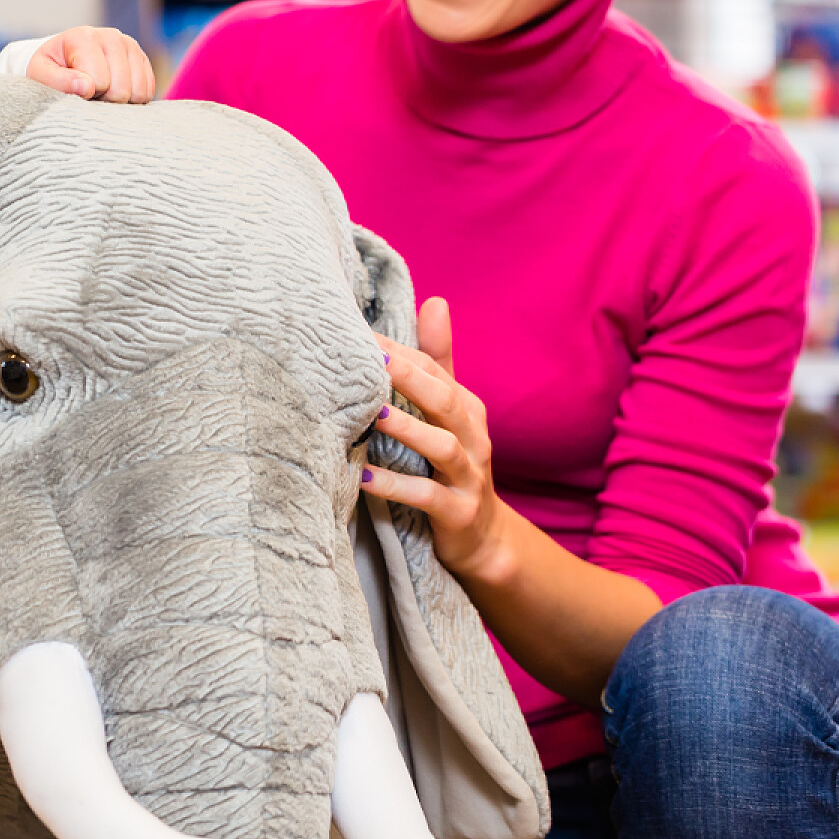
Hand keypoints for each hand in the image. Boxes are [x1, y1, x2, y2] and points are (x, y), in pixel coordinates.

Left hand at [25, 26, 154, 102]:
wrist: (63, 60)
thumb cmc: (50, 70)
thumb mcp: (40, 74)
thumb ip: (57, 81)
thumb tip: (86, 87)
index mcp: (83, 37)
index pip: (99, 82)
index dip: (86, 95)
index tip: (73, 88)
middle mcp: (111, 36)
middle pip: (121, 90)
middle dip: (103, 99)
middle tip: (88, 93)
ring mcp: (130, 45)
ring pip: (138, 93)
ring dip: (119, 102)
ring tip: (100, 91)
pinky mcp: (142, 58)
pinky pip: (148, 91)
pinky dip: (132, 100)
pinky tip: (114, 91)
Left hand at [359, 298, 512, 584]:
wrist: (482, 538)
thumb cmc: (452, 464)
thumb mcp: (448, 414)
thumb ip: (438, 361)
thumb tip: (435, 300)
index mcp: (466, 409)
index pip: (433, 370)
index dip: (398, 351)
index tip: (357, 333)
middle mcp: (472, 438)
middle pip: (444, 400)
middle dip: (409, 378)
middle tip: (370, 360)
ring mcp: (468, 477)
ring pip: (440, 447)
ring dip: (405, 430)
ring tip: (370, 415)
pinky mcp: (458, 513)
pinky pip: (427, 497)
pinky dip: (396, 486)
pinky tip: (363, 479)